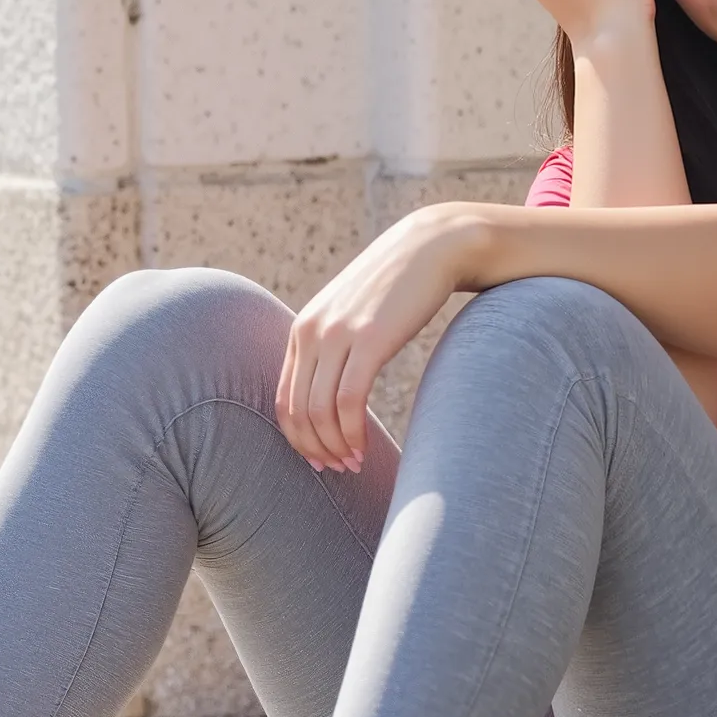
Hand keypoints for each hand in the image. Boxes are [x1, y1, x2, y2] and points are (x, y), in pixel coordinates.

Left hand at [276, 207, 476, 470]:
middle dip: (315, 450)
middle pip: (298, 411)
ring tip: (354, 463)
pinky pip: (349, 402)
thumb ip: (336, 345)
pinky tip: (364, 448)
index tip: (321, 460)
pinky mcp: (369, 340)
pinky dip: (353, 434)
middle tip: (338, 469)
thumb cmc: (398, 287)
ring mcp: (338, 335)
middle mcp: (311, 332)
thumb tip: (332, 391)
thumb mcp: (354, 315)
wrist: (432, 247)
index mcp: (303, 330)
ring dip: (335, 447)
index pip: (285, 400)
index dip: (298, 439)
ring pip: (320, 412)